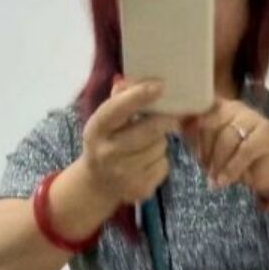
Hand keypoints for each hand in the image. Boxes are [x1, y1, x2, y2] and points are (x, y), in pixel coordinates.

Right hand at [79, 77, 183, 208]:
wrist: (98, 183)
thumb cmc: (105, 141)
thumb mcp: (104, 120)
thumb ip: (119, 99)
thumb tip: (135, 80)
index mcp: (96, 129)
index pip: (118, 109)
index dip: (139, 96)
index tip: (160, 86)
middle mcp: (107, 153)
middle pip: (148, 131)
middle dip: (164, 121)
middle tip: (172, 118)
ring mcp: (123, 174)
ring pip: (159, 148)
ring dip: (161, 141)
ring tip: (150, 143)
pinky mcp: (139, 189)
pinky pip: (163, 166)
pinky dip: (161, 160)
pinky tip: (149, 160)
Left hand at [189, 97, 268, 198]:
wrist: (265, 175)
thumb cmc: (234, 162)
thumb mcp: (209, 150)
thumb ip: (195, 136)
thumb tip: (177, 124)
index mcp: (220, 107)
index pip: (201, 110)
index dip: (193, 129)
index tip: (191, 149)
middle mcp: (236, 107)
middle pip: (212, 122)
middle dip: (205, 149)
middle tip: (205, 168)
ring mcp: (254, 117)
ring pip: (227, 137)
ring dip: (218, 162)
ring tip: (215, 178)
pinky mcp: (267, 132)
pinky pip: (245, 150)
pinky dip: (232, 168)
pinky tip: (225, 180)